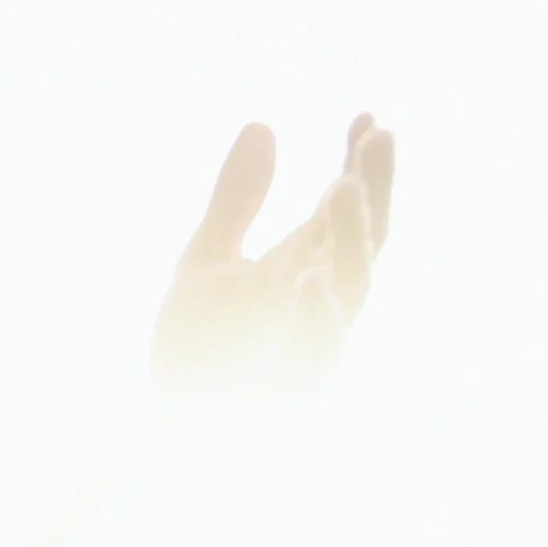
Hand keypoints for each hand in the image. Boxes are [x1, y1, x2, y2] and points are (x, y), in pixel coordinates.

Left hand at [153, 115, 395, 411]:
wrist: (170, 430)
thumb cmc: (198, 349)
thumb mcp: (205, 260)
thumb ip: (236, 200)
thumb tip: (262, 123)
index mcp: (301, 266)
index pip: (343, 209)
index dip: (360, 162)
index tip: (368, 116)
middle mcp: (317, 301)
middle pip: (362, 242)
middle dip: (372, 191)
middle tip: (377, 139)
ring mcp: (311, 347)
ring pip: (350, 291)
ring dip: (348, 240)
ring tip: (341, 186)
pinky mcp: (294, 392)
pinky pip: (318, 357)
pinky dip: (317, 319)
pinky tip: (308, 281)